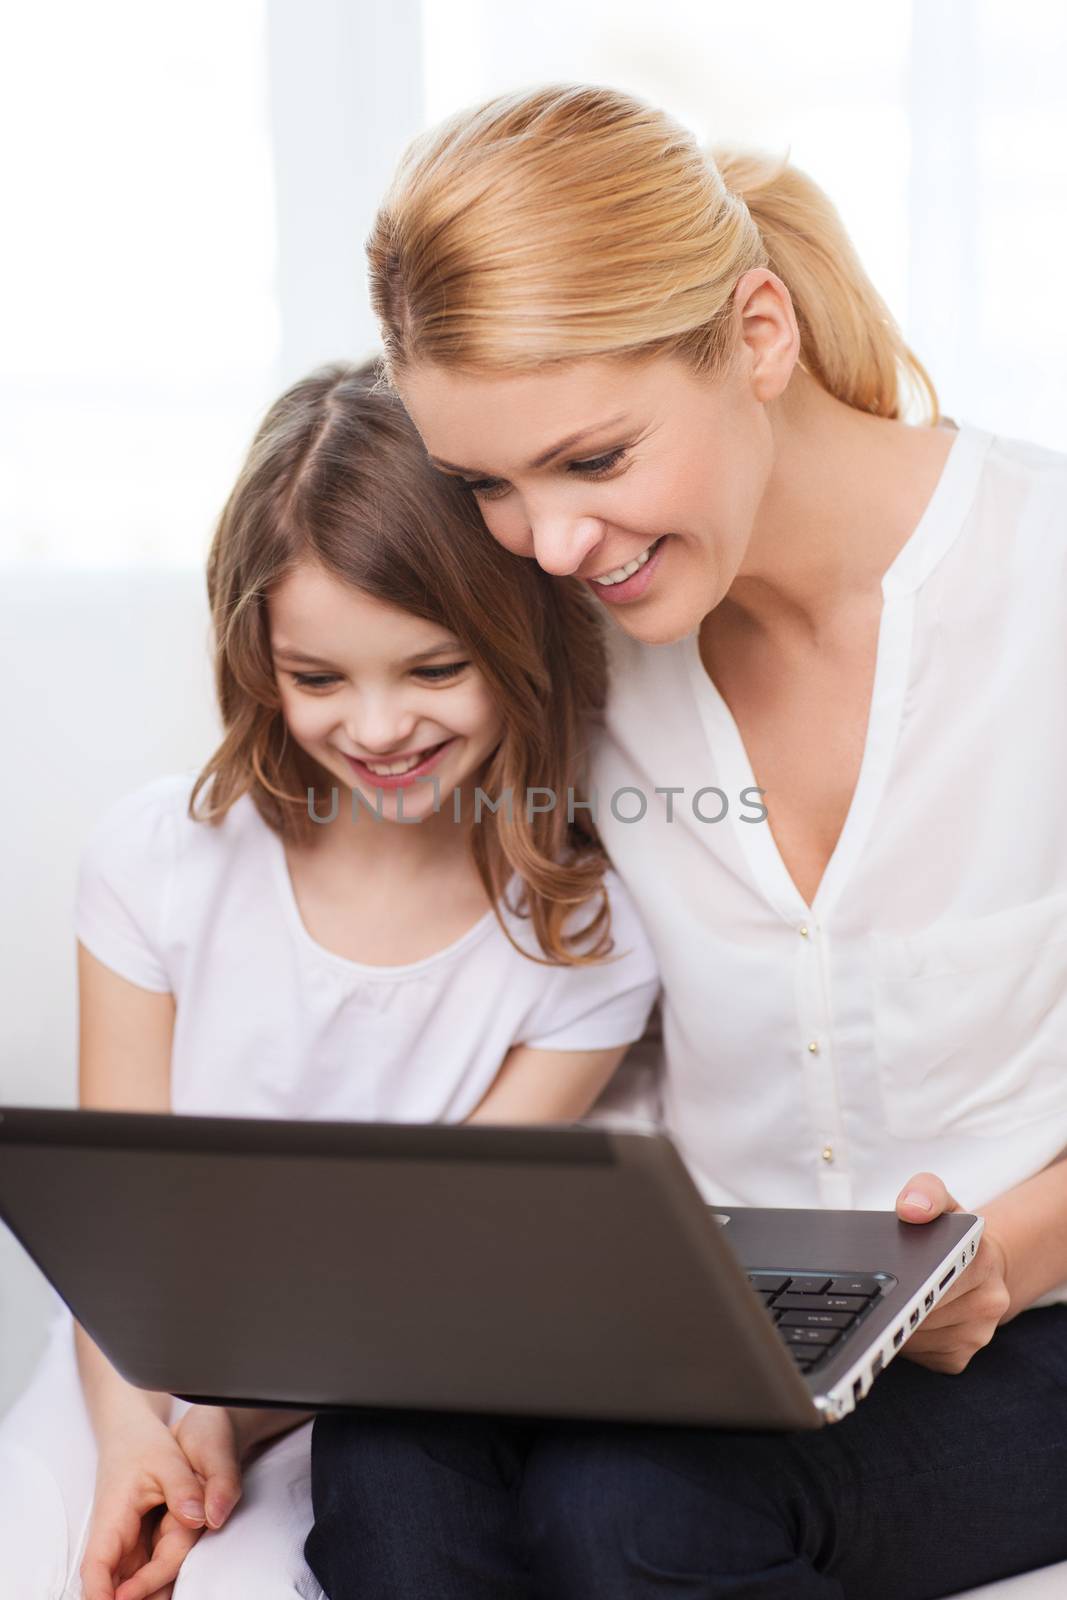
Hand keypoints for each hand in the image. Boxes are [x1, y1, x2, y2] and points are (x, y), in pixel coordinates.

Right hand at [80, 1407, 242, 1599]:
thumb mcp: (169, 1459)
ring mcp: (123, 1543)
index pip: (98, 1565)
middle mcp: (113, 1536)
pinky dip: (150, 1586)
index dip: (100, 1593)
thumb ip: (183, 1489)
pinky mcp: (134, 1543)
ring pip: (126, 1582)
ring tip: (167, 1599)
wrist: (130, 1433)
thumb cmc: (142, 1444)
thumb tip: (198, 1517)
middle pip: (114, 1583)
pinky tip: (167, 1595)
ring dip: (143, 1595)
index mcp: (113, 1517)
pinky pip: (138, 1572)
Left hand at [895, 1171, 1011, 1373]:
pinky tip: (903, 1322)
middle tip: (876, 1290)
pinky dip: (904, 1342)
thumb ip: (924, 1192)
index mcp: (982, 1259)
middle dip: (895, 1303)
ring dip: (895, 1324)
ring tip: (890, 1301)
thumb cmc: (949, 1234)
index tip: (887, 1285)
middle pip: (923, 1312)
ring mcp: (978, 1334)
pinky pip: (920, 1356)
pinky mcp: (960, 1358)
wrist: (979, 1265)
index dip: (907, 1283)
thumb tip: (910, 1210)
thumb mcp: (938, 1199)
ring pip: (918, 1338)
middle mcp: (989, 1301)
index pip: (935, 1278)